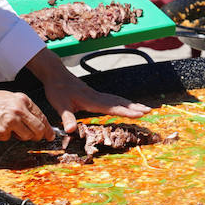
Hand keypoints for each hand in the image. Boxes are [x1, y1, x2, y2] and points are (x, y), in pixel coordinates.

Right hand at [0, 90, 54, 140]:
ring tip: (10, 129)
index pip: (42, 116)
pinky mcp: (2, 132)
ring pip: (27, 136)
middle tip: (38, 139)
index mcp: (23, 100)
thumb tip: (37, 120)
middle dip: (40, 136)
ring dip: (21, 137)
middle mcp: (19, 110)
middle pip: (38, 129)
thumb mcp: (10, 98)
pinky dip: (5, 136)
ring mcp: (11, 122)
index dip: (48, 128)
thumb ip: (24, 108)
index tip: (50, 135)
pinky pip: (10, 139)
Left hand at [25, 48, 148, 131]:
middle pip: (119, 102)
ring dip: (131, 104)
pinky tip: (125, 104)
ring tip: (143, 108)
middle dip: (134, 107)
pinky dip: (123, 102)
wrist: (55, 74)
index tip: (140, 114)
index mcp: (91, 101)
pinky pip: (112, 98)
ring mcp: (96, 94)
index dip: (126, 111)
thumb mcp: (59, 105)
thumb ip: (67, 118)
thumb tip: (70, 131)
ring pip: (117, 99)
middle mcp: (97, 97)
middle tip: (149, 111)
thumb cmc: (57, 89)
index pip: (112, 107)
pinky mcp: (94, 94)